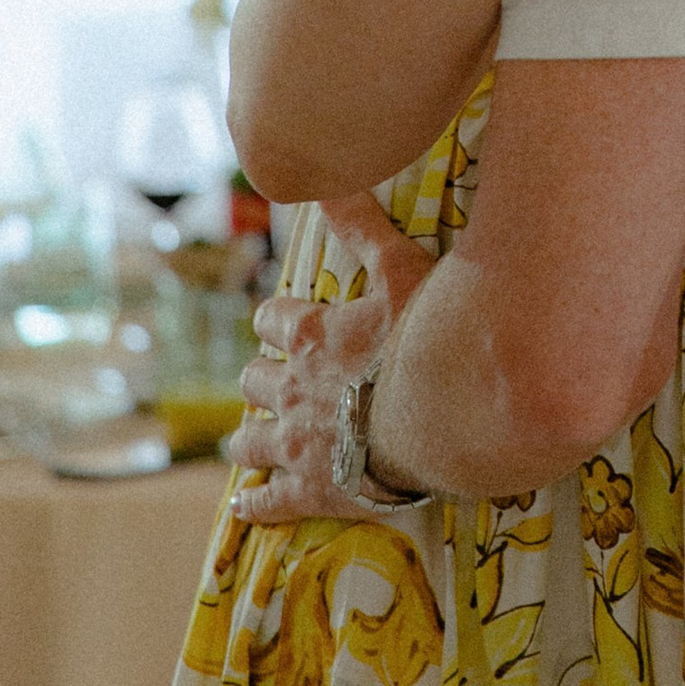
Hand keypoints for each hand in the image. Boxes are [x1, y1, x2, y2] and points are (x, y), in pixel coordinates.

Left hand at [232, 198, 437, 522]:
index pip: (271, 321)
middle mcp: (291, 388)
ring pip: (250, 440)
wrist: (440, 417)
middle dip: (260, 379)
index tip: (281, 325)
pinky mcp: (310, 490)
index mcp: (310, 335)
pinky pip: (268, 501)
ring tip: (249, 441)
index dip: (275, 322)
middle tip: (271, 384)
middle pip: (253, 380)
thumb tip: (325, 181)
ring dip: (249, 437)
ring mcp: (296, 443)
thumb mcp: (400, 268)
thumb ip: (362, 225)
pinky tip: (245, 504)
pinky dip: (254, 502)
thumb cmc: (426, 339)